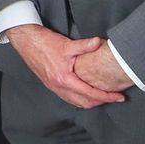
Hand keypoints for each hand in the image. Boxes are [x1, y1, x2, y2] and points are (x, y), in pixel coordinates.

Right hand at [6, 24, 125, 108]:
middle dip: (101, 102)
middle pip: (84, 103)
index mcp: (64, 79)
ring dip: (90, 102)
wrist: (25, 41)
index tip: (119, 97)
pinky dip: (79, 98)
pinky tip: (85, 93)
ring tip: (102, 96)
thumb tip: (99, 42)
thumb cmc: (44, 42)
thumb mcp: (66, 44)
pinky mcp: (50, 84)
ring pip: (76, 102)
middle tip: (114, 97)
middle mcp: (58, 87)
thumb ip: (84, 45)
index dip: (107, 97)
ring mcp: (53, 87)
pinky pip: (68, 97)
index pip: (90, 94)